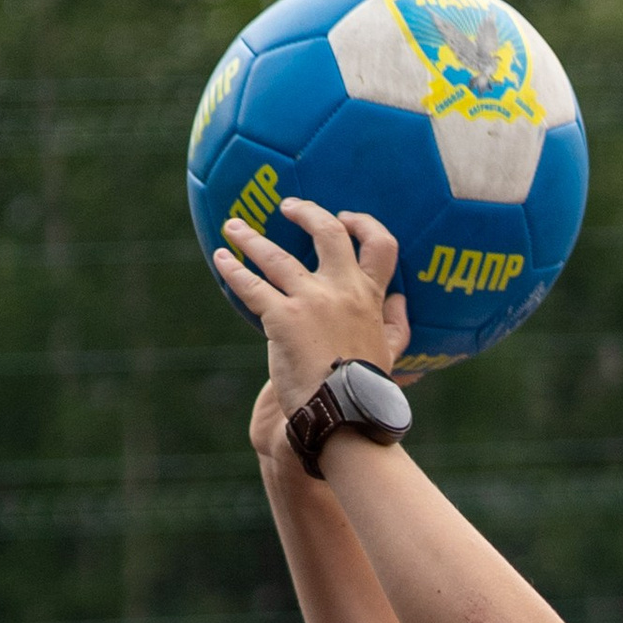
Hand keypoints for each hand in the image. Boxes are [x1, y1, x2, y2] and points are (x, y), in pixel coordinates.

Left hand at [218, 201, 408, 419]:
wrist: (344, 416)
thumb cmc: (365, 389)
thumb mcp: (391, 353)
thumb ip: (396, 324)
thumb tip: (401, 300)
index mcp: (370, 297)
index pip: (380, 245)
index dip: (363, 224)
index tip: (345, 217)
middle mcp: (342, 290)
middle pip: (328, 232)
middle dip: (306, 213)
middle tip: (287, 206)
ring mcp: (311, 302)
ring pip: (277, 257)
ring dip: (252, 238)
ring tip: (233, 226)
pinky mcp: (281, 319)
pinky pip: (252, 287)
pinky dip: (234, 270)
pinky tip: (221, 259)